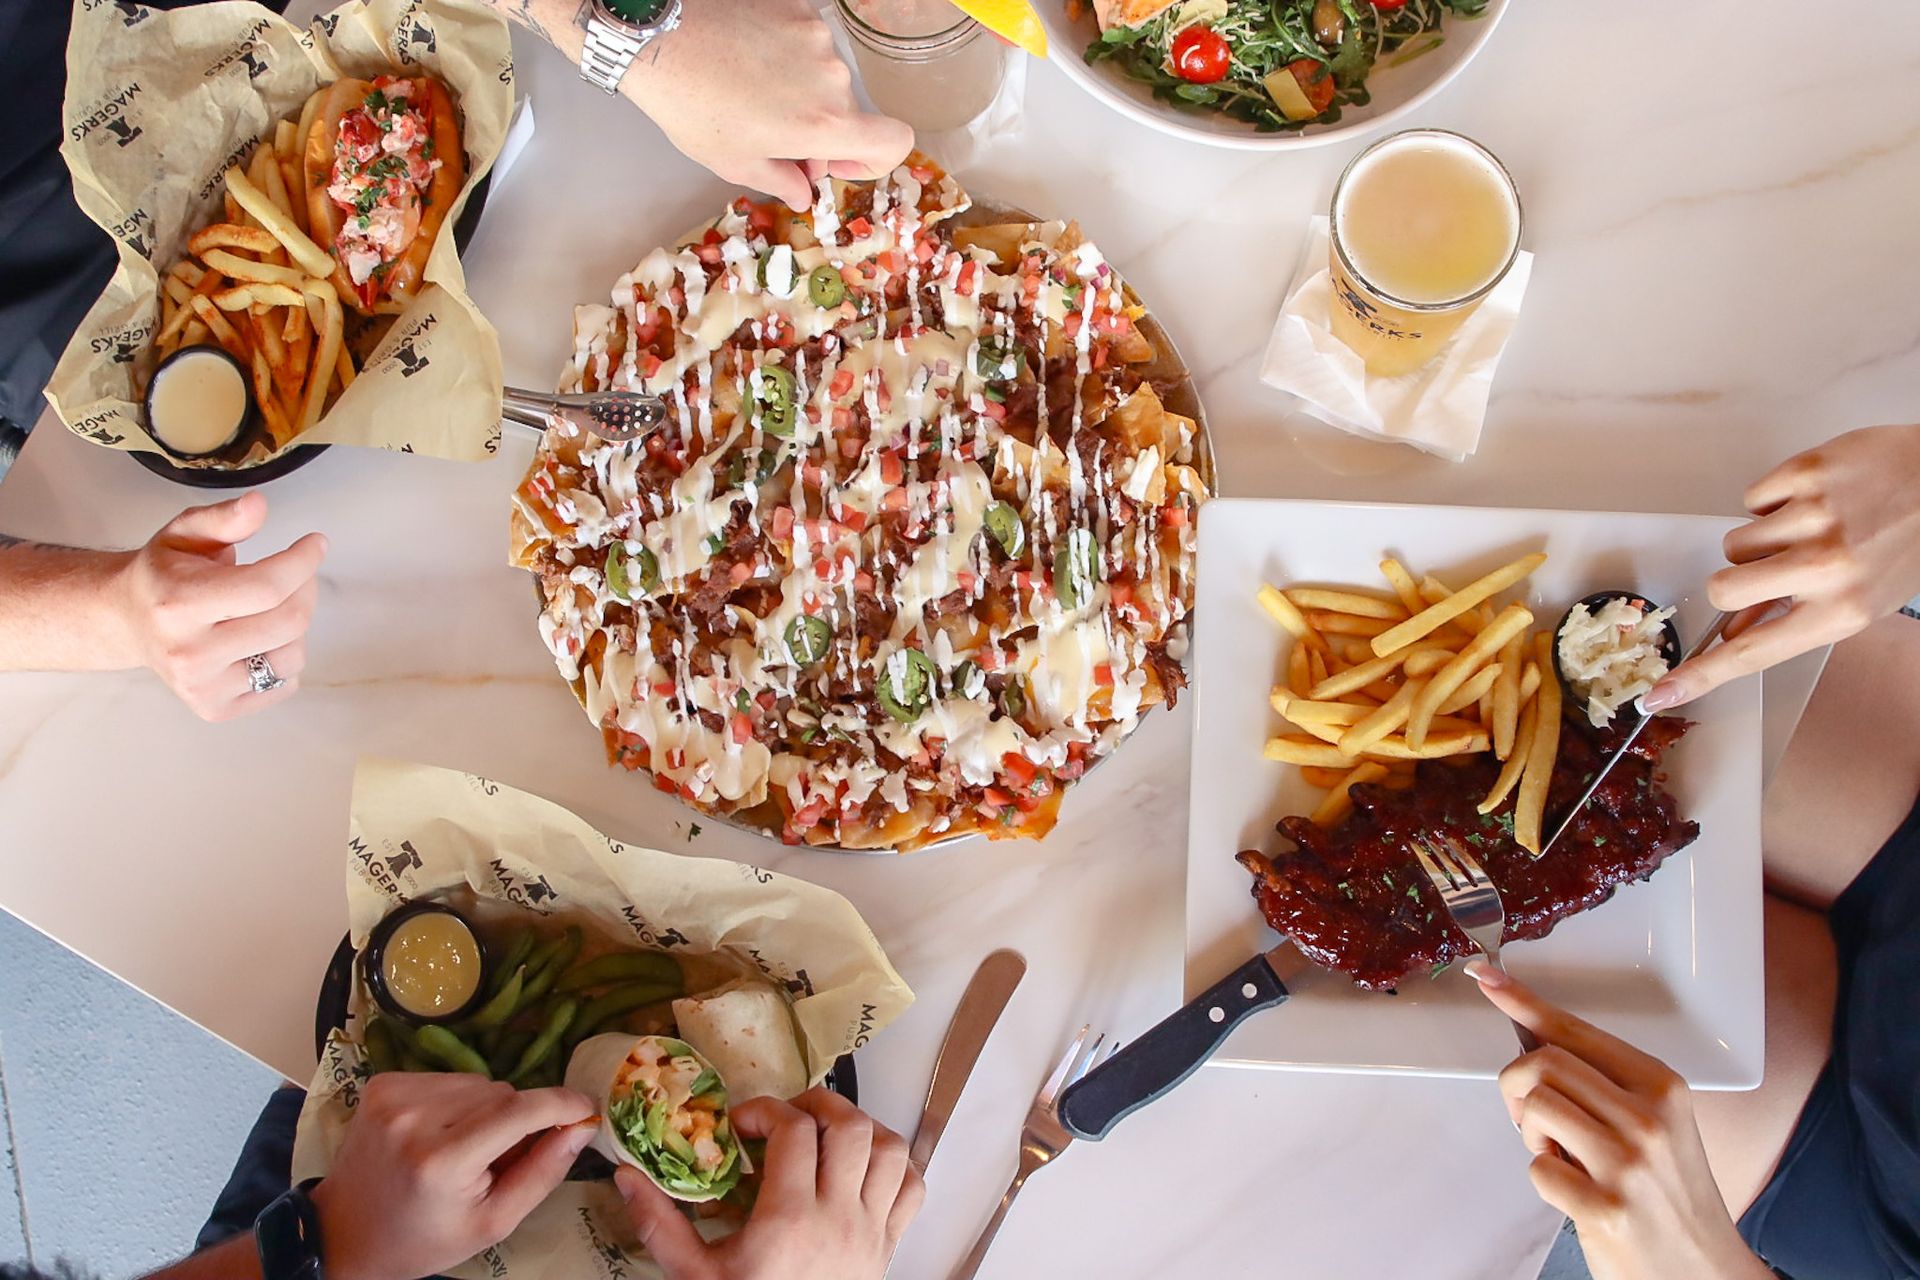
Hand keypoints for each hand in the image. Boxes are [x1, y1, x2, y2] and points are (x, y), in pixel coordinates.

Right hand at [114, 492, 326, 719]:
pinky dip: (284, 657)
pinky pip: (285, 683)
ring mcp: (202, 687)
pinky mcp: (215, 708)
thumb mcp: (184, 532)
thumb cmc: (163, 574)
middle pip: (289, 622)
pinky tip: (258, 638)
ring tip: (270, 607)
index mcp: (178, 604)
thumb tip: (259, 504)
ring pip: (292, 655)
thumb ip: (223, 518)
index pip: (267, 587)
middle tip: (295, 573)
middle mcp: (188, 652)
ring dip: (296, 626)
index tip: (316, 543)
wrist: (127, 622)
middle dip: (305, 588)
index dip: (303, 561)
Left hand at [311, 1073, 598, 1279]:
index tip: (587, 1109)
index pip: (518, 1110)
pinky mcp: (383, 1082)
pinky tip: (441, 1132)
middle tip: (502, 1158)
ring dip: (487, 1108)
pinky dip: (457, 1101)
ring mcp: (394, 1095)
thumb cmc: (424, 1239)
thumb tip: (582, 1127)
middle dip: (516, 1118)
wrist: (344, 1234)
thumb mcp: (492, 1224)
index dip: (560, 1104)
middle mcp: (414, 1117)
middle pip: (502, 1093)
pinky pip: (449, 1078)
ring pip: (478, 1081)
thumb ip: (542, 1172)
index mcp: (442, 1160)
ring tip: (467, 1147)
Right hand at [618, 1088, 925, 1279]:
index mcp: (788, 1220)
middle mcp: (838, 1218)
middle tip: (786, 1118)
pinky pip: (913, 1187)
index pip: (794, 1131)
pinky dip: (895, 1165)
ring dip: (860, 1128)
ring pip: (889, 1149)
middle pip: (850, 1127)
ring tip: (825, 1135)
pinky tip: (863, 1167)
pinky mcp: (890, 1244)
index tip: (741, 1125)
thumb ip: (660, 1223)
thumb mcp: (693, 1275)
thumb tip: (626, 1176)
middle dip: (817, 1105)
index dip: (765, 1110)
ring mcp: (871, 1230)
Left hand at [622, 0, 913, 209]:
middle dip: (817, 127)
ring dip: (798, 89)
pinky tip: (744, 57)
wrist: (657, 36)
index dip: (873, 160)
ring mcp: (816, 37)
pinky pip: (806, 41)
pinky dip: (784, 54)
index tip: (831, 160)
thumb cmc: (691, 105)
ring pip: (824, 75)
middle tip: (768, 131)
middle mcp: (833, 78)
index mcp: (825, 124)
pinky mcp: (797, 8)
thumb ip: (782, 180)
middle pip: (848, 111)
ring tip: (746, 88)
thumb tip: (803, 192)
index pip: (895, 142)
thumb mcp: (734, 161)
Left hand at [1469, 964, 1771, 1279]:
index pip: (1575, 1031)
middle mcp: (1648, 1119)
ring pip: (1535, 1106)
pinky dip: (1544, 1177)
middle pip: (1543, 1062)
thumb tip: (1533, 1035)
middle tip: (1534, 1116)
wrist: (1706, 1272)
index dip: (1523, 1002)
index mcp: (1661, 1087)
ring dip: (1532, 1133)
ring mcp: (1627, 1164)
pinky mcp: (1604, 1207)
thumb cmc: (1673, 1196)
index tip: (1490, 980)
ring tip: (1563, 1155)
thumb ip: (1601, 1081)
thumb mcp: (1655, 1123)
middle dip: (1520, 1086)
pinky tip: (1575, 1190)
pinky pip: (1536, 1168)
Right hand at [1643, 423, 1919, 710]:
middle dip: (1735, 579)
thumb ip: (1795, 618)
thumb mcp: (1861, 598)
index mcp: (1841, 611)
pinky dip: (1774, 498)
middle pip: (1723, 588)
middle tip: (1769, 568)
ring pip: (1735, 542)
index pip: (1752, 654)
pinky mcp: (1807, 474)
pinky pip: (1752, 497)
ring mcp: (1815, 519)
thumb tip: (1733, 634)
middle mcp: (1826, 569)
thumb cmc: (1911, 543)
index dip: (1700, 675)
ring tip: (1808, 526)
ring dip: (1761, 537)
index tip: (1660, 695)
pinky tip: (1813, 496)